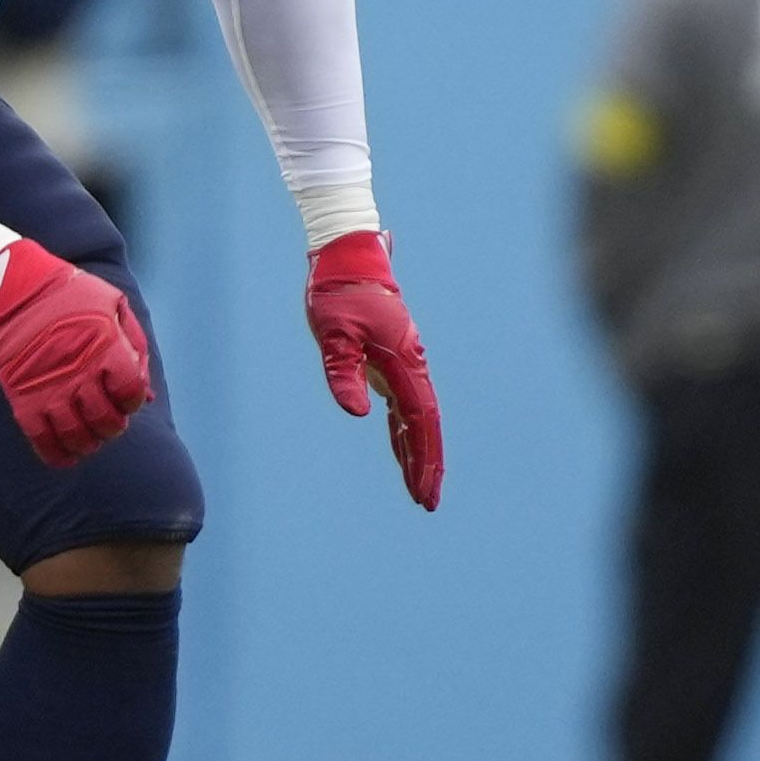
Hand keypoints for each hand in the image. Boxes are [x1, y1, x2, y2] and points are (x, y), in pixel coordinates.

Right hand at [0, 238, 153, 465]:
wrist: (11, 289)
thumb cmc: (68, 293)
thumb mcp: (112, 304)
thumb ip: (134, 346)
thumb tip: (146, 393)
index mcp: (105, 346)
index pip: (129, 392)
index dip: (130, 400)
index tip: (123, 397)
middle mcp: (79, 372)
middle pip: (106, 420)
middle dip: (112, 426)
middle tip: (107, 420)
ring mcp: (49, 387)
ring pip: (76, 435)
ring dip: (87, 443)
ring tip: (88, 437)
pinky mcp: (22, 397)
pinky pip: (41, 438)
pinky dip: (56, 454)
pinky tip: (65, 455)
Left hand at [306, 230, 440, 509]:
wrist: (348, 257)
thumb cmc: (338, 293)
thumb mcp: (333, 334)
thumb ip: (343, 372)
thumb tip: (358, 414)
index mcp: (403, 362)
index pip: (420, 420)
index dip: (424, 457)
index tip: (424, 491)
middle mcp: (411, 366)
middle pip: (425, 425)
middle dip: (427, 465)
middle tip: (427, 503)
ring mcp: (403, 364)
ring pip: (416, 418)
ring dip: (416, 452)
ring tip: (418, 490)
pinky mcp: (390, 362)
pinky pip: (402, 405)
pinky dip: (403, 431)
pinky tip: (400, 452)